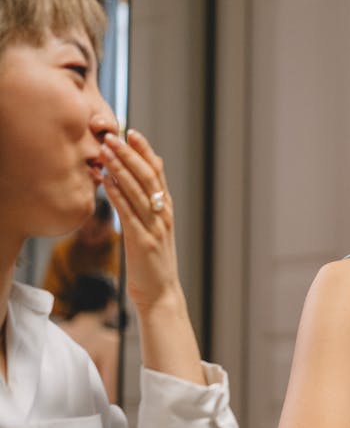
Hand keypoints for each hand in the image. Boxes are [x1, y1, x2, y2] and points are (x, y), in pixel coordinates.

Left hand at [99, 129, 182, 312]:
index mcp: (166, 210)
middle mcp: (163, 215)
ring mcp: (155, 227)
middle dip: (130, 154)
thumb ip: (146, 209)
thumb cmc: (153, 264)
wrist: (162, 294)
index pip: (158, 173)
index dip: (145, 151)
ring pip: (138, 191)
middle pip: (149, 177)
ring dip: (120, 168)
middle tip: (113, 136)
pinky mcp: (142, 241)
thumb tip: (134, 185)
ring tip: (105, 151)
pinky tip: (106, 181)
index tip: (131, 132)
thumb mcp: (153, 232)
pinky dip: (117, 194)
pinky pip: (128, 212)